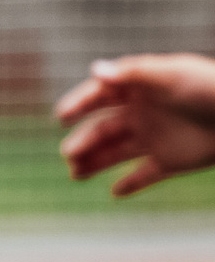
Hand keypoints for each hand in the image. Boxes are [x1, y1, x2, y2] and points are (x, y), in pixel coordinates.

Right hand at [56, 54, 214, 196]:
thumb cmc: (211, 88)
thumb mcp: (172, 75)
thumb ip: (134, 73)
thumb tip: (96, 70)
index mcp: (139, 89)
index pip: (100, 95)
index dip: (79, 103)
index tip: (62, 116)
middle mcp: (142, 114)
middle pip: (103, 129)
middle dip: (84, 141)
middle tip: (69, 154)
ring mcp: (154, 138)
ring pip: (115, 153)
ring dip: (94, 163)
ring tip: (76, 174)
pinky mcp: (170, 161)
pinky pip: (144, 175)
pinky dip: (129, 184)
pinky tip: (115, 192)